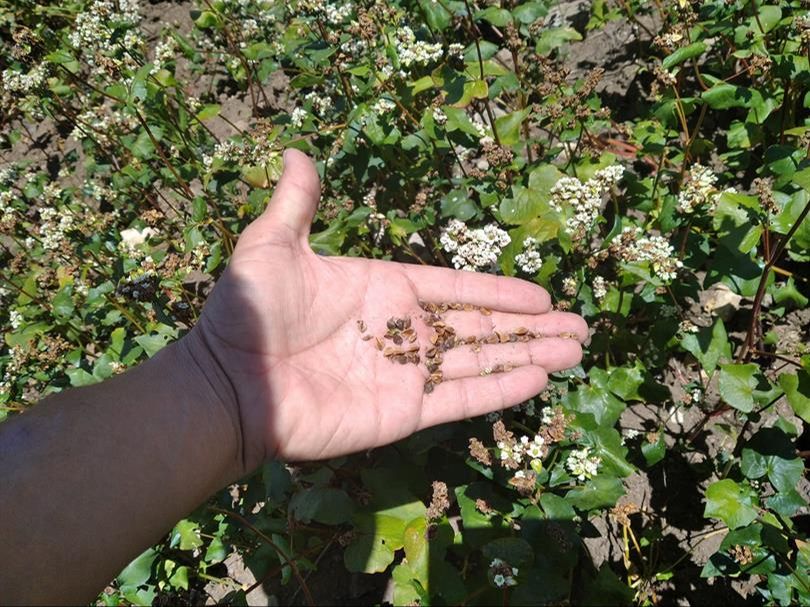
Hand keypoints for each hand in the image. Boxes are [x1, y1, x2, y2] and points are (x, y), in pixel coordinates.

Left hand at [193, 149, 587, 470]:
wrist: (228, 383)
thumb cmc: (250, 313)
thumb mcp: (272, 246)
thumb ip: (297, 204)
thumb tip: (294, 151)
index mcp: (385, 290)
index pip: (456, 289)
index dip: (499, 292)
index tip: (542, 295)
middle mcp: (403, 332)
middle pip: (481, 328)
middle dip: (531, 328)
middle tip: (580, 328)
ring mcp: (406, 374)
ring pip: (480, 362)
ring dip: (529, 355)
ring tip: (575, 350)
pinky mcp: (403, 412)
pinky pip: (461, 399)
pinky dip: (500, 389)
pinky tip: (538, 380)